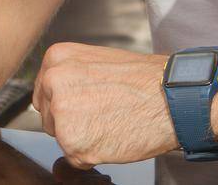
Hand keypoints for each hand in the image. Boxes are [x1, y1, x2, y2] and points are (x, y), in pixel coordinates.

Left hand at [32, 44, 174, 168]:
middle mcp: (54, 82)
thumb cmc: (145, 81)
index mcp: (58, 59)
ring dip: (83, 138)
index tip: (88, 102)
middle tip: (104, 112)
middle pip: (50, 117)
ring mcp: (62, 113)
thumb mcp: (98, 62)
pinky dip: (92, 154)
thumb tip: (58, 97)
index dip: (69, 103)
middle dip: (73, 122)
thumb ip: (72, 76)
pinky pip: (75, 158)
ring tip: (111, 121)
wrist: (173, 97)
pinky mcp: (73, 143)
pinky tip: (112, 135)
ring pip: (62, 138)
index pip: (45, 93)